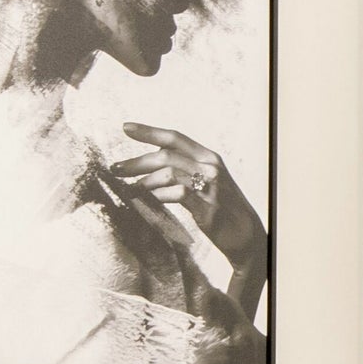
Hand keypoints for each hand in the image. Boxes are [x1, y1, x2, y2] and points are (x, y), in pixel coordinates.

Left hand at [109, 121, 268, 298]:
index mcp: (209, 157)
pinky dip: (158, 196)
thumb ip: (185, 170)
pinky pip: (176, 195)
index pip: (175, 138)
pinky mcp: (208, 208)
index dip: (149, 131)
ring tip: (130, 190)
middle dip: (136, 162)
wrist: (247, 235)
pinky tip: (147, 201)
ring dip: (143, 182)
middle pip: (166, 156)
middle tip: (116, 169)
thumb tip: (149, 166)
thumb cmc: (222, 208)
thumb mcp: (207, 182)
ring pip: (168, 174)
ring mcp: (211, 187)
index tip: (126, 128)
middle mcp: (211, 167)